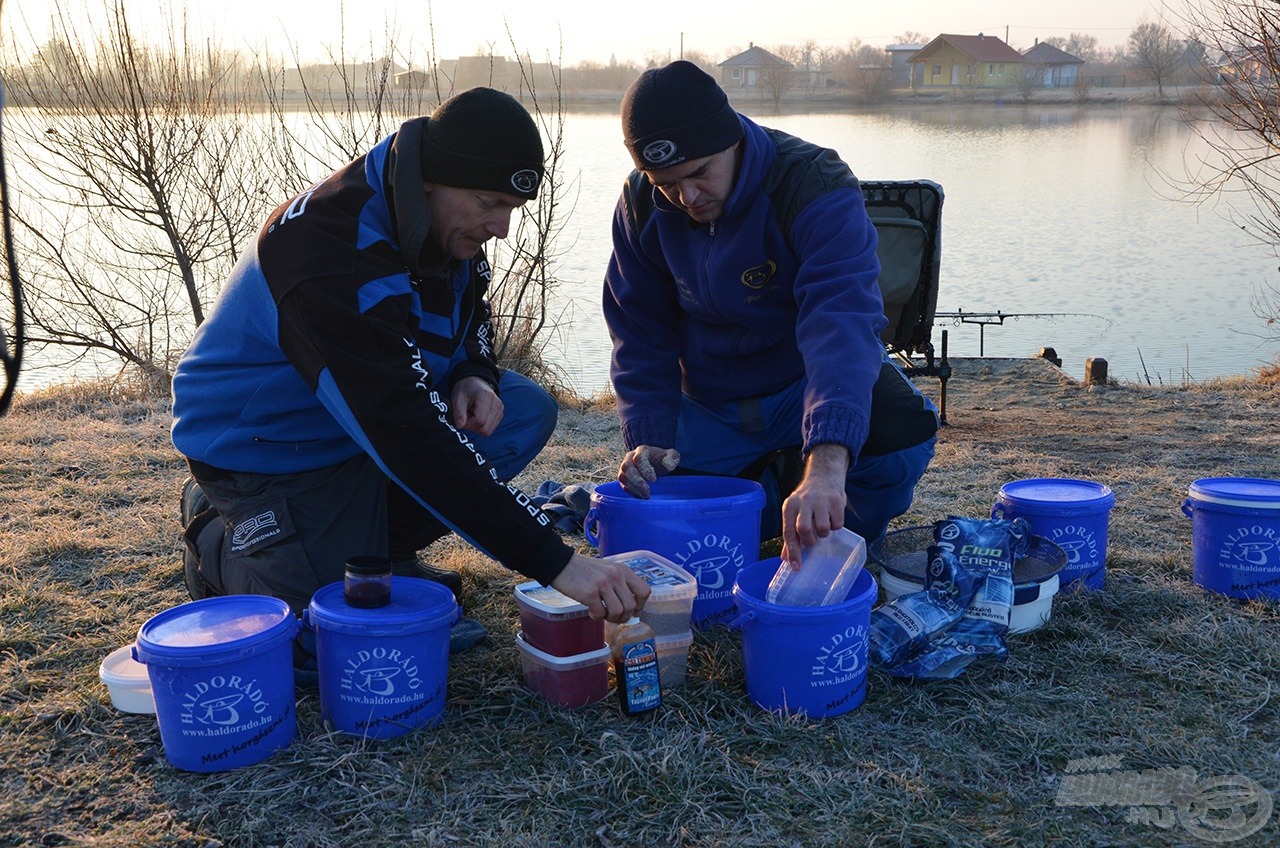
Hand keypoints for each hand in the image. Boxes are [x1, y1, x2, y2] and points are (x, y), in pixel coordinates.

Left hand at [450, 376, 502, 435]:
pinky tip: (477, 416)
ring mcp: (500, 411)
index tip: (462, 416)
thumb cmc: (466, 389)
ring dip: (477, 426)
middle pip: (485, 429)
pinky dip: (481, 426)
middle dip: (473, 426)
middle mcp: (497, 405)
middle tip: (467, 415)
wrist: (475, 382)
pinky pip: (490, 429)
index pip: (480, 421)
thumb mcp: (458, 398)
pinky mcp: (500, 415)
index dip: (468, 424)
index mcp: (487, 397)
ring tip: (472, 414)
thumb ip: (458, 413)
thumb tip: (460, 427)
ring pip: (488, 431)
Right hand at [551, 553, 651, 622]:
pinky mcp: (589, 593)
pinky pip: (600, 614)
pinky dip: (596, 617)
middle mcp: (616, 576)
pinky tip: (591, 611)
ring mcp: (603, 584)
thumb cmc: (585, 571)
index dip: (640, 605)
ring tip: (602, 614)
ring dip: (610, 618)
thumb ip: (620, 585)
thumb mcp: (608, 571)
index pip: (644, 591)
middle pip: (631, 606)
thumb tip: (631, 610)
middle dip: (624, 617)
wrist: (561, 564)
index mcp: (623, 570)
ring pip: (618, 612)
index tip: (632, 611)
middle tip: (614, 617)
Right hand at [617, 445, 680, 497]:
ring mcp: (625, 468)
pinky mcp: (624, 477)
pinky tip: (642, 496)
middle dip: (636, 480)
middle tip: (647, 490)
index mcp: (642, 450)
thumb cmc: (663, 460)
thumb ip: (672, 458)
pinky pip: (623, 485)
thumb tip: (669, 466)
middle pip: (626, 467)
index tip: (654, 480)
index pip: (639, 458)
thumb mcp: (672, 456)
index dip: (645, 469)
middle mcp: (630, 457)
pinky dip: (631, 492)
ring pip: (622, 477)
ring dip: (633, 488)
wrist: (655, 463)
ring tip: (646, 495)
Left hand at [780, 444, 849, 567]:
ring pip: (823, 529)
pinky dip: (835, 526)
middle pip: (804, 529)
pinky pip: (837, 524)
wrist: (823, 476)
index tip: (796, 567)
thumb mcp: (794, 512)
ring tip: (823, 525)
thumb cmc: (807, 500)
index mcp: (790, 506)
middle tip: (813, 541)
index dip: (792, 552)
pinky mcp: (836, 500)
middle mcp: (804, 501)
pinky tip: (832, 517)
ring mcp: (821, 500)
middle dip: (809, 541)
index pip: (789, 532)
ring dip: (824, 534)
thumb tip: (786, 558)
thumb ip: (791, 535)